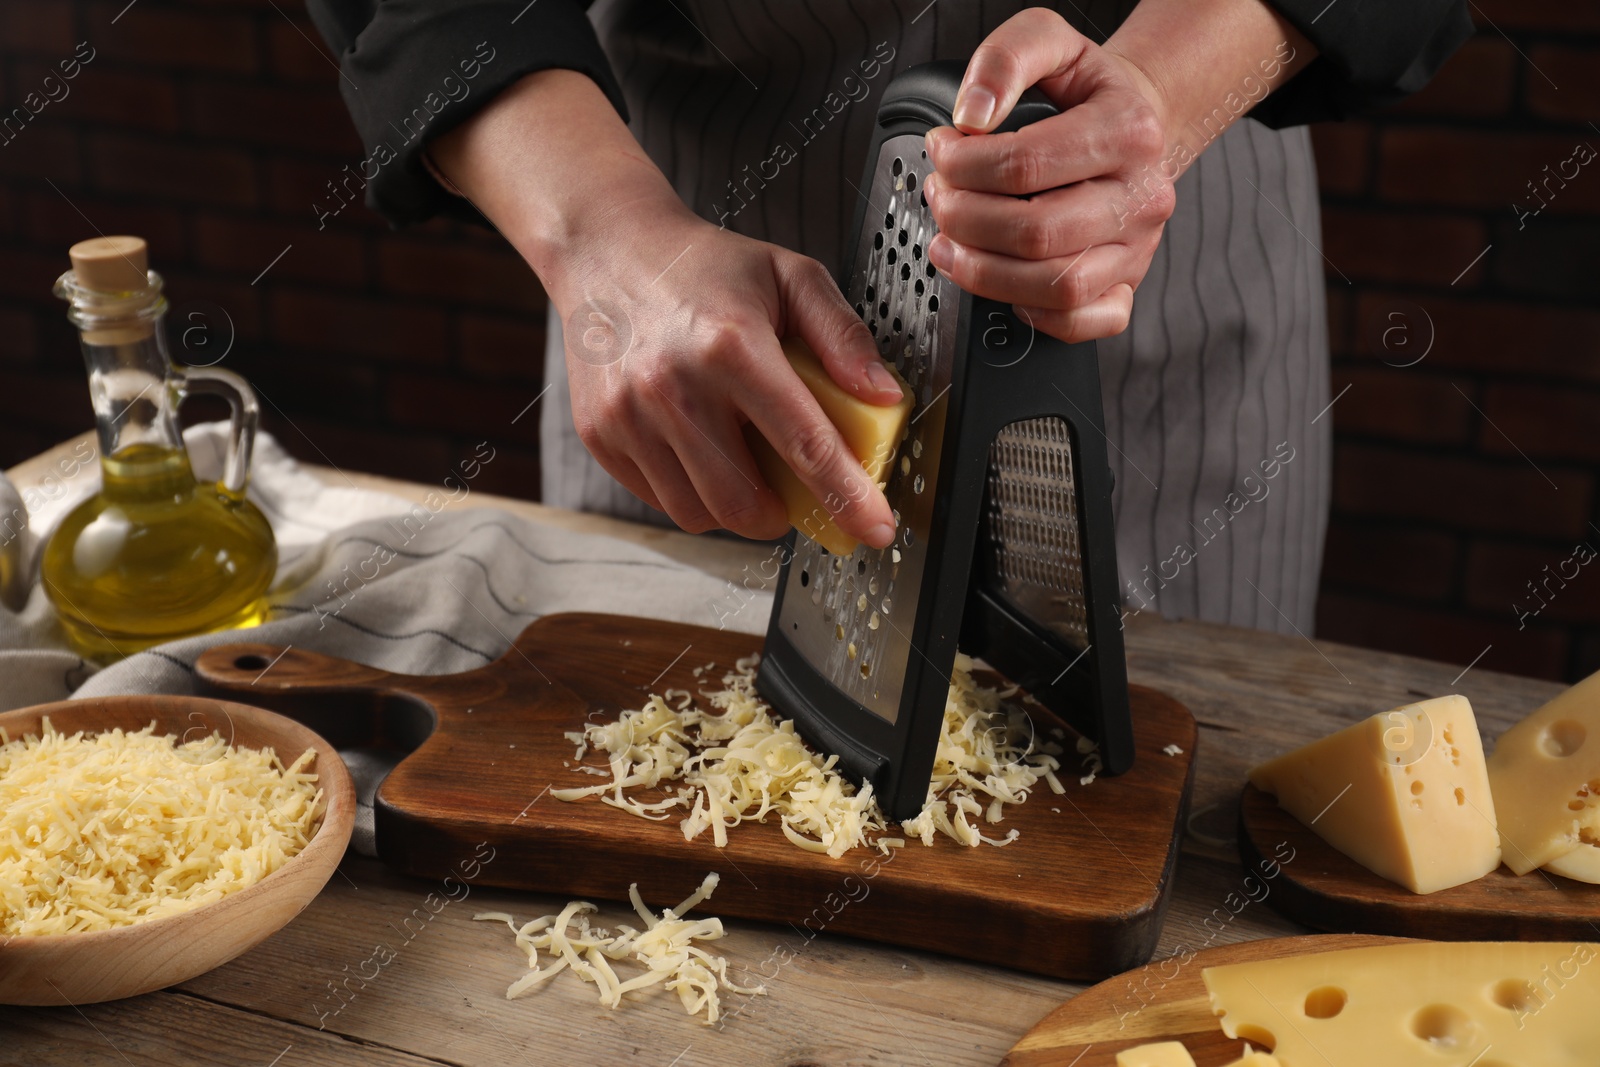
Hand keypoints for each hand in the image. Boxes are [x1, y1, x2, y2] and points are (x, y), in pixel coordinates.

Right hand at [431, 70, 903, 546]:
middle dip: (782, 515)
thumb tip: (886, 397)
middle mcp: (674, 387)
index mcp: (732, 346)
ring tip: (743, 466)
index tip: (876, 529)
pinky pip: (659, 499)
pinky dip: (691, 493)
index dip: (847, 496)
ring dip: (735, 509)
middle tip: (792, 492)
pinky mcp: (601, 434)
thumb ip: (844, 335)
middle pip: (743, 502)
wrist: (609, 250)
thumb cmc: (707, 267)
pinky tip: (700, 451)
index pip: (804, 444)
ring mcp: (629, 416)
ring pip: (697, 513)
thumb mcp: (791, 276)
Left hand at [922, 8, 1174, 342]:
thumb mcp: (1050, 43)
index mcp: (1128, 132)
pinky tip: (1002, 281)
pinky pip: (1080, 321)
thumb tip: (972, 114)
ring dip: (982, 272)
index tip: (941, 150)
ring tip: (950, 244)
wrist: (1135, 123)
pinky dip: (1031, 313)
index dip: (962, 164)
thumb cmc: (1086, 93)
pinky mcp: (1125, 286)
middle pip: (1034, 232)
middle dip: (963, 219)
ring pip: (1055, 286)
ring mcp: (1136, 249)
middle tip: (939, 198)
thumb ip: (1005, 58)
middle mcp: (1141, 196)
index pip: (1025, 164)